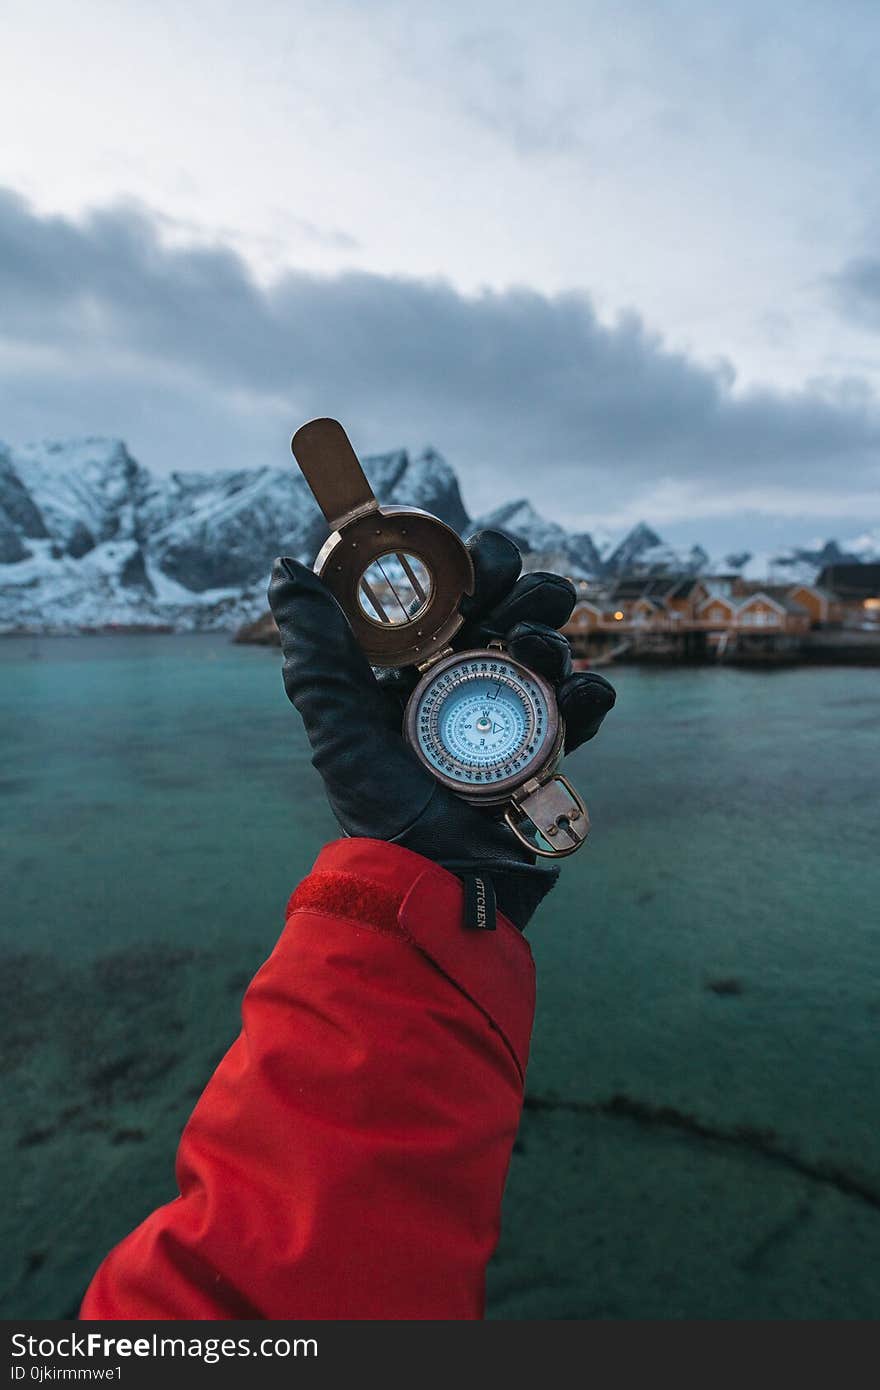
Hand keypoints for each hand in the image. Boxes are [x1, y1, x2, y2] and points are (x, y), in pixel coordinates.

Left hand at [268, 531, 614, 930]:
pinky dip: (589, 693)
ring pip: (552, 649)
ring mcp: (513, 715)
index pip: (455, 594)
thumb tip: (286, 568)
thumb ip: (316, 651)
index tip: (476, 566)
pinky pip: (582, 707)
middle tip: (522, 604)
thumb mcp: (340, 727)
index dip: (473, 567)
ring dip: (555, 638)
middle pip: (515, 609)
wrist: (439, 887)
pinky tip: (579, 697)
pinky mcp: (548, 751)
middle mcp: (468, 683)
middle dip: (529, 591)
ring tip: (538, 653)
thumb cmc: (382, 811)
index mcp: (419, 667)